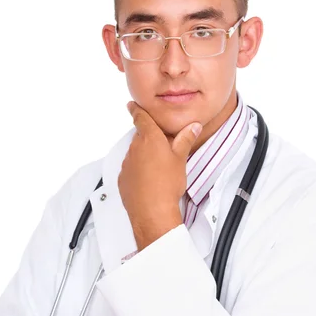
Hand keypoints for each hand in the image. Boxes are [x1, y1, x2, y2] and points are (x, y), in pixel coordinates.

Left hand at [118, 101, 201, 225]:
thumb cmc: (167, 184)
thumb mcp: (180, 159)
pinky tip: (150, 181)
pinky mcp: (123, 179)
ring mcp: (127, 164)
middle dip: (150, 141)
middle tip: (164, 150)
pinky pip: (131, 170)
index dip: (136, 109)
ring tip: (159, 170)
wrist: (152, 211)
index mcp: (149, 138)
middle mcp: (135, 148)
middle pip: (140, 137)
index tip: (132, 105)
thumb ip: (185, 139)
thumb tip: (193, 127)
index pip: (140, 117)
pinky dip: (138, 172)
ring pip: (136, 154)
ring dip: (144, 157)